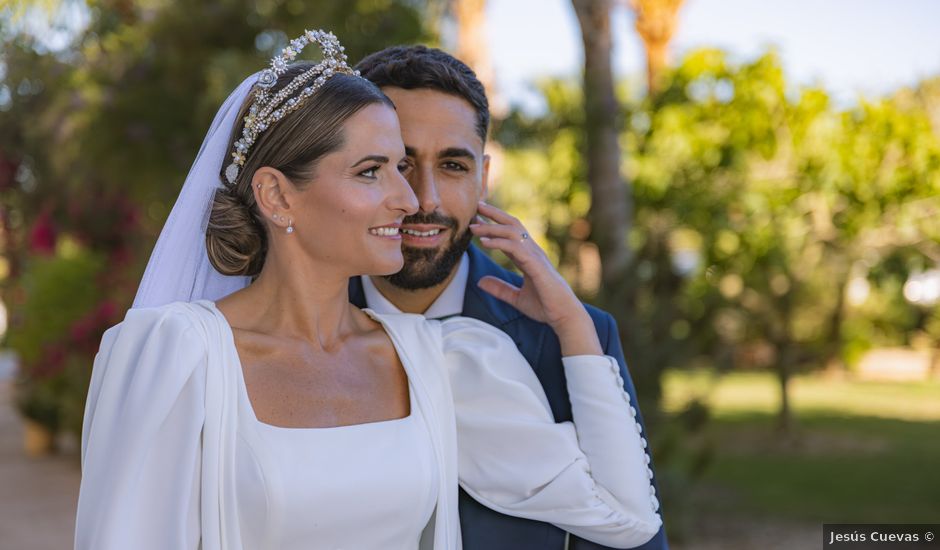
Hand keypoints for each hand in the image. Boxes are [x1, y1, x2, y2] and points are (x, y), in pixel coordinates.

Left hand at [471, 201, 601, 355]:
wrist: (564, 316)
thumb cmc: (545, 307)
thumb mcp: (516, 298)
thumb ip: (499, 289)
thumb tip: (480, 282)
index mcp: (529, 257)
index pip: (510, 235)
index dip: (494, 225)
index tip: (478, 219)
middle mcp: (533, 252)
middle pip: (512, 225)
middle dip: (494, 214)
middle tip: (476, 206)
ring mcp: (536, 256)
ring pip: (512, 233)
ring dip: (492, 227)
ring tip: (474, 226)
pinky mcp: (536, 265)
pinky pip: (515, 248)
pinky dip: (499, 243)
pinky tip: (484, 243)